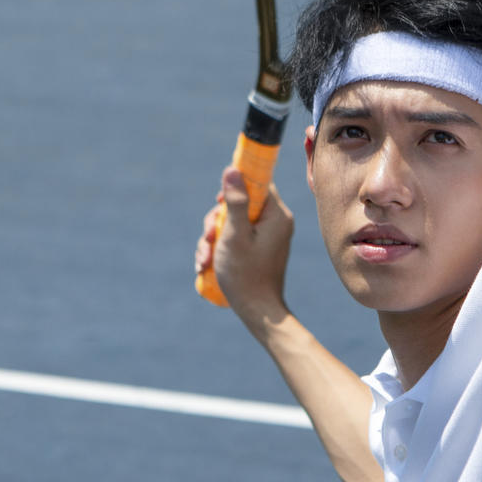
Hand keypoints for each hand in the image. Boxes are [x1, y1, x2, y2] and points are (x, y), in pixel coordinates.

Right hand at [195, 166, 293, 326]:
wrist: (258, 312)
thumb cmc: (246, 274)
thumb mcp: (235, 235)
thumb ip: (235, 202)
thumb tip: (232, 169)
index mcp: (277, 215)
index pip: (258, 183)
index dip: (235, 187)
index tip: (220, 201)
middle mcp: (276, 223)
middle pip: (240, 203)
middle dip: (217, 220)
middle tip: (209, 238)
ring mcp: (268, 237)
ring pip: (233, 222)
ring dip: (213, 238)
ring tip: (205, 258)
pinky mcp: (259, 249)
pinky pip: (236, 238)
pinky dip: (220, 248)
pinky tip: (207, 264)